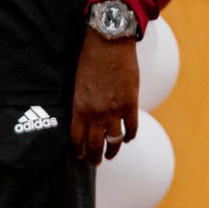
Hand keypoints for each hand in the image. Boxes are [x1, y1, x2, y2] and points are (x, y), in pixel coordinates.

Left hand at [70, 30, 139, 165]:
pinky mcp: (130, 104)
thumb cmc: (89, 59)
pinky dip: (130, 135)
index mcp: (79, 107)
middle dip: (94, 156)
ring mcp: (114, 110)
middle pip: (95, 143)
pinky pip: (131, 128)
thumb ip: (81, 102)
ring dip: (112, 150)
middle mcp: (95, 113)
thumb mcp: (77, 83)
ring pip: (114, 140)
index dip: (78, 149)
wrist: (108, 45)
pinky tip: (128, 138)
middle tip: (95, 163)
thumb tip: (84, 116)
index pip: (77, 136)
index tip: (80, 156)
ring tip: (110, 155)